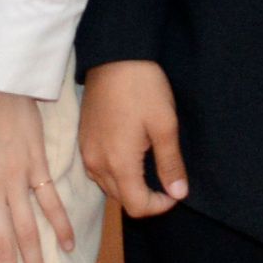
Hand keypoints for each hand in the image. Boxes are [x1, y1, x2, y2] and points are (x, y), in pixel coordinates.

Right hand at [76, 59, 187, 218]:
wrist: (114, 56)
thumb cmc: (143, 88)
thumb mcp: (165, 125)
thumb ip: (170, 163)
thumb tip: (179, 194)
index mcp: (118, 163)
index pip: (137, 206)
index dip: (159, 207)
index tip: (174, 191)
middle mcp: (96, 163)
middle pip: (121, 200)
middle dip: (145, 197)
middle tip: (165, 178)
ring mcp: (86, 152)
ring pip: (108, 186)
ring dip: (129, 186)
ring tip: (149, 166)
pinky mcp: (83, 140)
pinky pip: (98, 170)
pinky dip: (115, 173)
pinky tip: (130, 154)